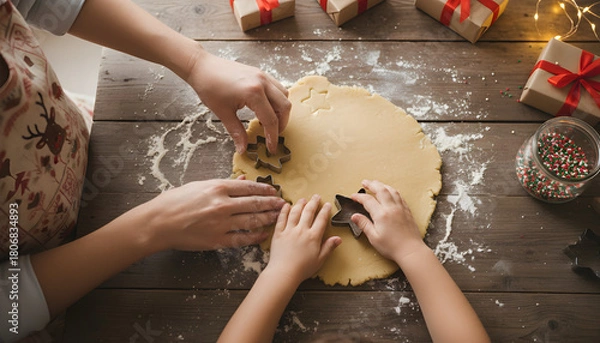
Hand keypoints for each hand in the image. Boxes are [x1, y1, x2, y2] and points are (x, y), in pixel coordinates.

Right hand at [143, 178, 286, 251]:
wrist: (158, 223)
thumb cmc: (175, 201)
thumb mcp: (199, 185)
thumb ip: (223, 184)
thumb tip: (243, 179)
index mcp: (217, 188)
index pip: (248, 187)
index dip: (264, 189)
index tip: (274, 191)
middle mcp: (222, 205)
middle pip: (254, 203)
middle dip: (271, 204)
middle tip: (283, 204)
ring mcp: (221, 224)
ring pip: (252, 221)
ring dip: (267, 219)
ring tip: (278, 217)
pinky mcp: (217, 240)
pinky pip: (242, 239)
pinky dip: (255, 237)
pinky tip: (263, 234)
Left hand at [185, 48, 290, 153]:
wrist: (202, 66)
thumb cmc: (209, 87)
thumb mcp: (223, 113)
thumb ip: (237, 132)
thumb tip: (243, 149)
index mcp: (253, 93)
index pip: (270, 119)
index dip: (273, 136)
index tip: (271, 148)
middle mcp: (262, 82)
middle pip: (284, 107)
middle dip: (281, 124)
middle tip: (272, 135)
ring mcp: (263, 75)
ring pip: (284, 95)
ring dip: (281, 111)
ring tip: (269, 121)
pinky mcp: (261, 72)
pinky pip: (277, 87)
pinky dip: (277, 99)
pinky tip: (265, 108)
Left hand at [266, 195, 340, 284]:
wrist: (284, 272)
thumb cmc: (303, 269)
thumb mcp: (320, 260)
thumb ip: (328, 247)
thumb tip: (338, 239)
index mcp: (313, 237)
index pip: (321, 219)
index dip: (325, 211)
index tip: (327, 204)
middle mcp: (301, 230)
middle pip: (308, 212)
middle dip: (313, 202)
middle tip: (316, 196)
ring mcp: (289, 231)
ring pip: (295, 213)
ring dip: (300, 204)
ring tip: (303, 199)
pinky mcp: (278, 233)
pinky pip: (281, 219)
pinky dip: (284, 211)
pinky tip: (286, 206)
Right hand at [351, 180, 425, 262]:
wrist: (411, 251)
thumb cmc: (392, 247)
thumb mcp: (374, 237)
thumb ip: (364, 224)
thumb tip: (354, 216)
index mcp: (381, 215)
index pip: (367, 200)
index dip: (359, 197)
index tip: (353, 196)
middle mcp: (391, 208)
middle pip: (380, 190)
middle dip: (371, 184)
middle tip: (364, 182)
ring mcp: (400, 208)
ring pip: (391, 190)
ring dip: (382, 185)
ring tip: (376, 184)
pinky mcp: (407, 211)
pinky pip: (399, 196)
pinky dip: (393, 191)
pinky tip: (390, 192)